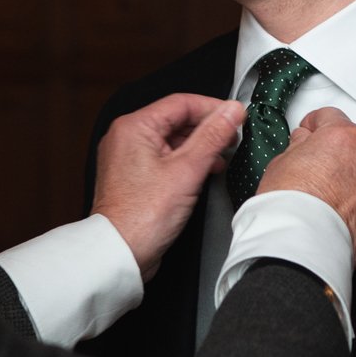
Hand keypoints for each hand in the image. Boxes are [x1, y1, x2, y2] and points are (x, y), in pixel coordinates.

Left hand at [93, 94, 246, 279]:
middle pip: (176, 120)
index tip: (235, 117)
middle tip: (232, 138)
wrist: (120, 253)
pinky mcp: (134, 177)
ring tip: (221, 158)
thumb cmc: (142, 218)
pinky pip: (164, 158)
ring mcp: (128, 158)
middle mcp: (126, 138)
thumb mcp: (187, 170)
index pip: (181, 103)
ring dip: (198, 147)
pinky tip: (202, 172)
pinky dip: (185, 162)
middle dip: (207, 129)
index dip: (213, 108)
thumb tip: (231, 112)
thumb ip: (212, 136)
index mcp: (133, 127)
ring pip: (171, 140)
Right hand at [259, 107, 355, 264]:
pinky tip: (348, 215)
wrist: (301, 245)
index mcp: (342, 137)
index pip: (332, 117)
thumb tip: (304, 142)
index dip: (317, 125)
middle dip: (346, 148)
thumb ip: (299, 146)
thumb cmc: (289, 209)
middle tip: (326, 164)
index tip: (313, 132)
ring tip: (338, 195)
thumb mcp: (280, 164)